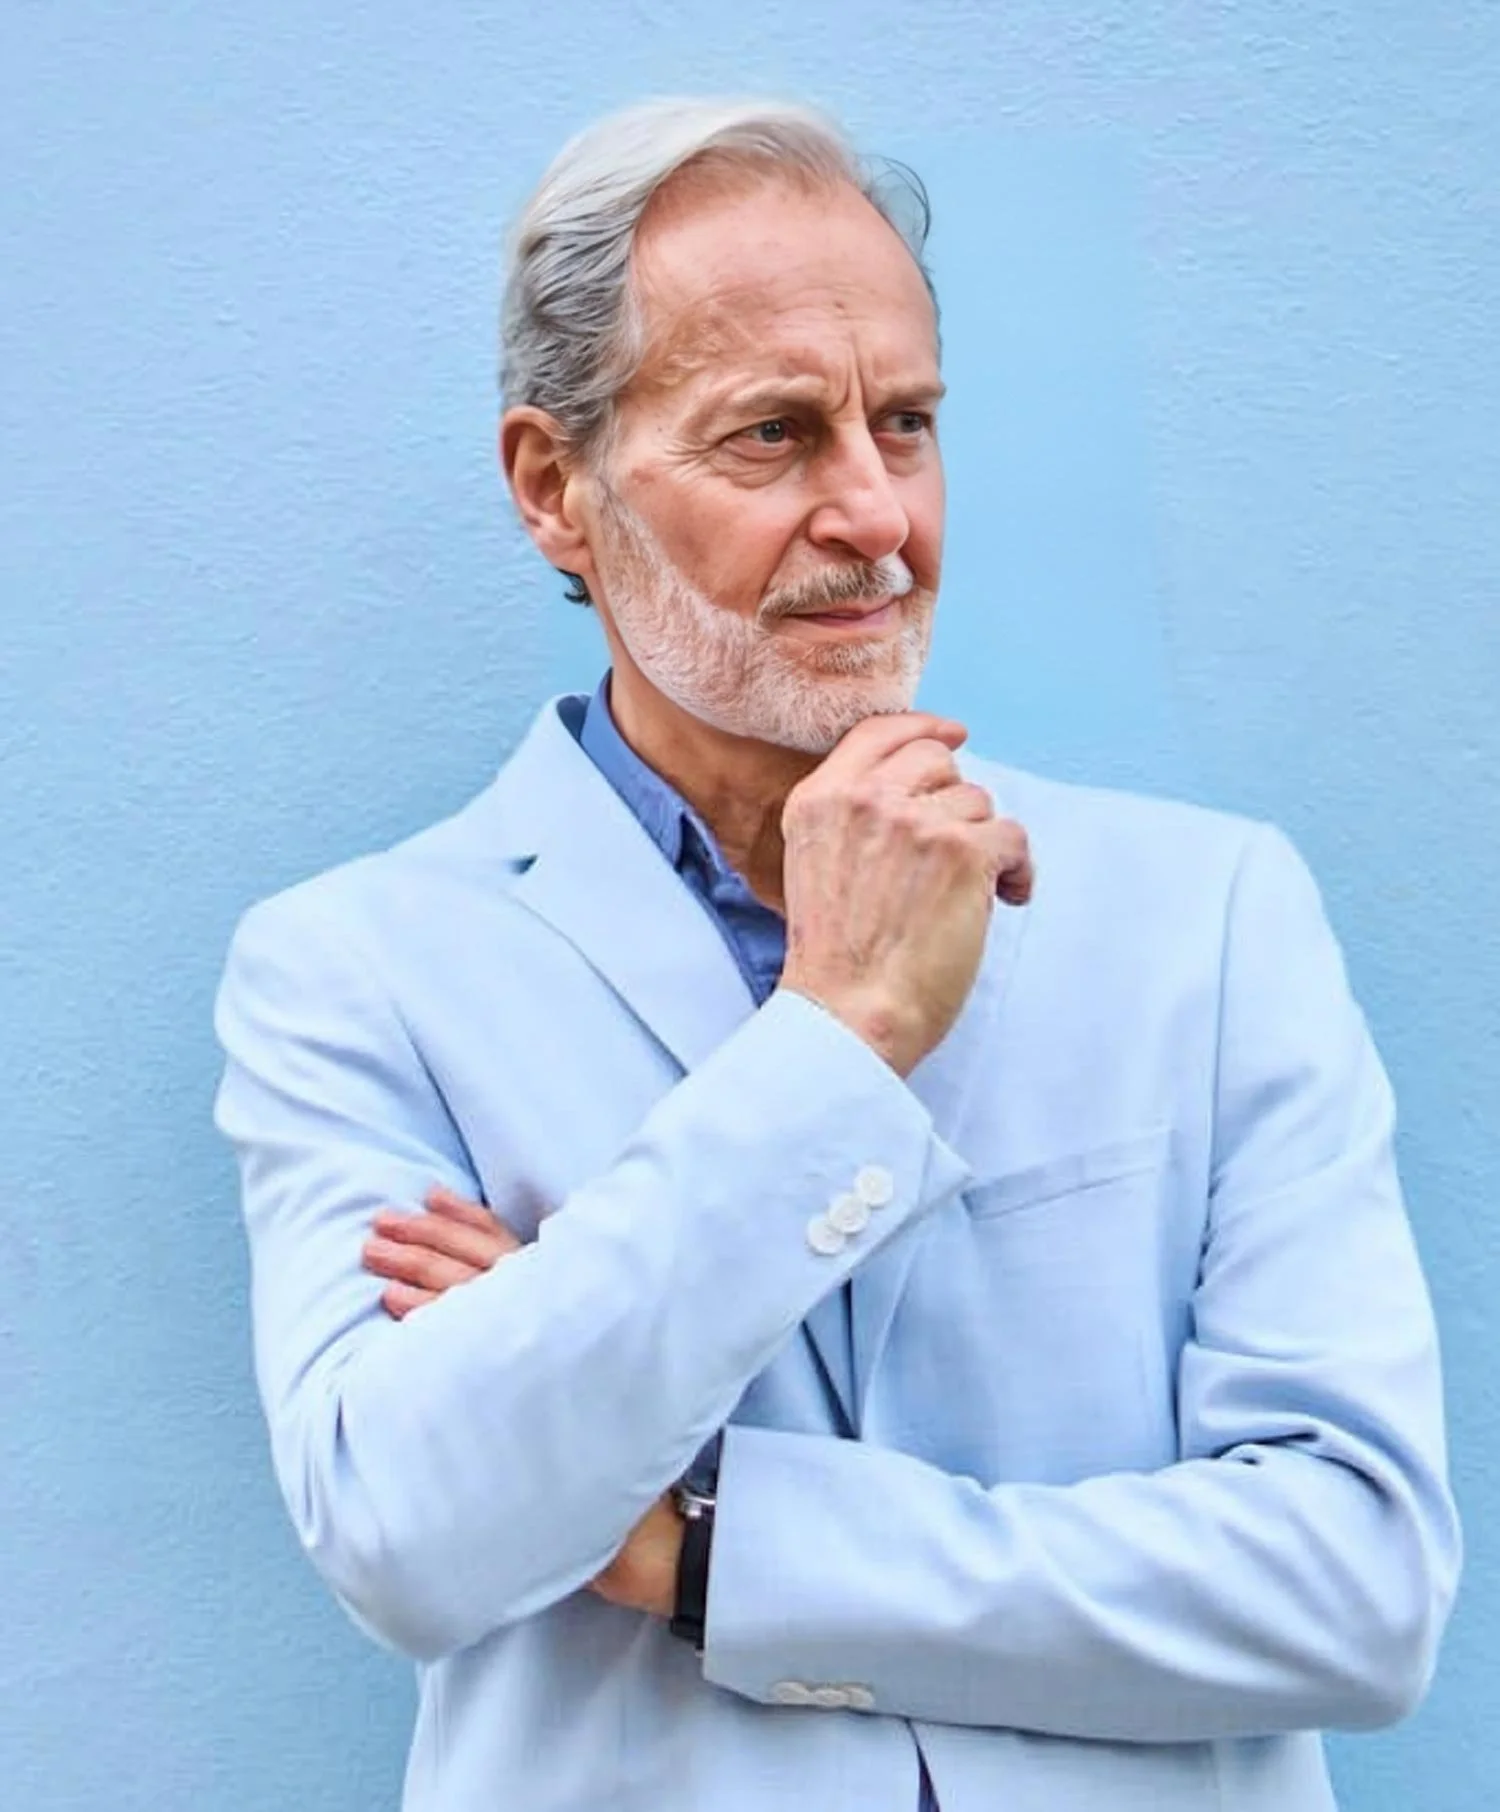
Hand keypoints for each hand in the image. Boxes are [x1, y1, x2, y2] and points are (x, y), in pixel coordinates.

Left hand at [361, 1189, 683, 1615]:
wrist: (642, 1516)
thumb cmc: (613, 1439)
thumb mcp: (588, 1370)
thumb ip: (556, 1328)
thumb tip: (517, 1304)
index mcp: (570, 1305)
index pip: (509, 1247)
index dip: (468, 1220)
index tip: (431, 1196)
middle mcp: (556, 1318)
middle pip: (477, 1261)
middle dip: (425, 1237)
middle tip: (381, 1221)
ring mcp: (537, 1352)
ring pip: (463, 1292)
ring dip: (412, 1267)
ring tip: (372, 1252)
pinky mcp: (518, 1391)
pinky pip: (460, 1342)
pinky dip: (423, 1317)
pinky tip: (390, 1306)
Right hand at [779, 712, 1032, 1076]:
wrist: (847, 1015)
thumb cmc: (836, 962)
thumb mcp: (816, 866)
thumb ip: (851, 821)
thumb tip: (921, 793)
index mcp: (818, 800)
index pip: (878, 733)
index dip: (924, 728)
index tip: (954, 735)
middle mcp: (864, 800)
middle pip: (937, 761)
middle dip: (955, 801)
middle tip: (955, 851)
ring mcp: (915, 821)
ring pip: (978, 802)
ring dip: (984, 844)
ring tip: (972, 893)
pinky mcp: (964, 852)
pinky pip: (1014, 836)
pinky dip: (1018, 871)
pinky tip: (1005, 899)